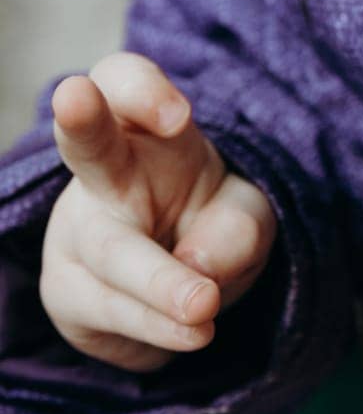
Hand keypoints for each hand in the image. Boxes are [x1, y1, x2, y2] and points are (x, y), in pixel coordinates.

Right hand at [40, 52, 277, 371]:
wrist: (176, 282)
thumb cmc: (208, 217)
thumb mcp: (245, 214)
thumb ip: (239, 227)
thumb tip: (199, 269)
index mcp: (141, 127)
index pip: (123, 81)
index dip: (143, 89)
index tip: (178, 116)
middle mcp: (97, 172)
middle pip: (83, 140)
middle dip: (80, 120)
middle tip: (74, 96)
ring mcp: (72, 234)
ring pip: (111, 256)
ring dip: (159, 287)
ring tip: (204, 309)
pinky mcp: (66, 293)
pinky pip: (111, 315)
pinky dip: (158, 329)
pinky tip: (186, 332)